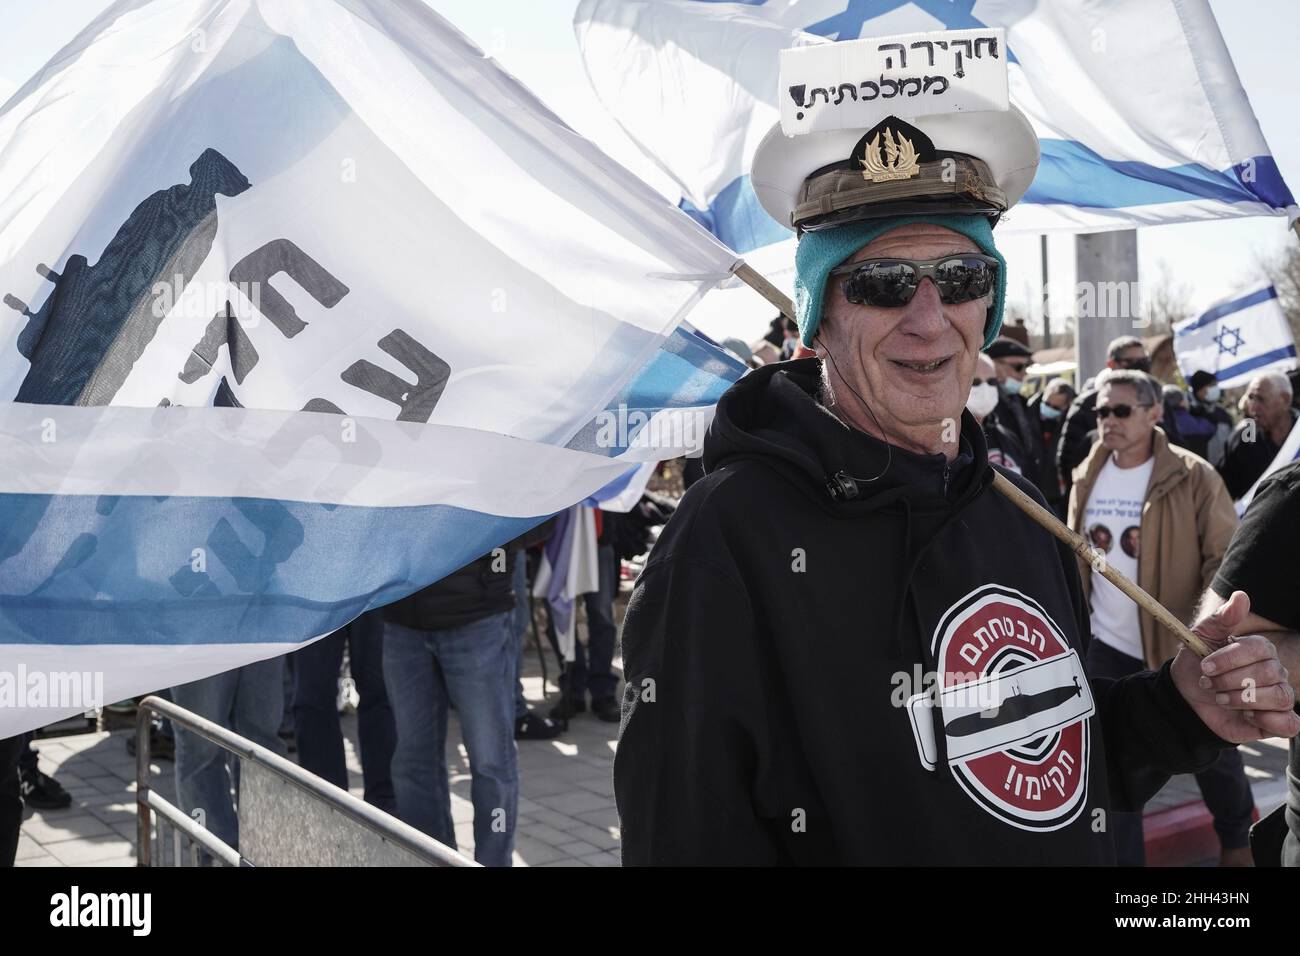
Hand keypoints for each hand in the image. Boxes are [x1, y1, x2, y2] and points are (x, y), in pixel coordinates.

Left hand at [1171, 590, 1299, 741]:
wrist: (1187, 697)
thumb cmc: (1196, 665)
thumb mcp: (1201, 638)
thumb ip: (1221, 618)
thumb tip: (1242, 596)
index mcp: (1261, 650)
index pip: (1259, 649)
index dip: (1230, 659)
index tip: (1205, 666)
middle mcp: (1275, 672)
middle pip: (1269, 673)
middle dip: (1231, 680)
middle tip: (1209, 684)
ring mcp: (1278, 696)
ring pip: (1280, 696)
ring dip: (1243, 700)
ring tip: (1221, 699)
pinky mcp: (1277, 721)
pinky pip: (1290, 723)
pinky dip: (1267, 721)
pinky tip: (1245, 716)